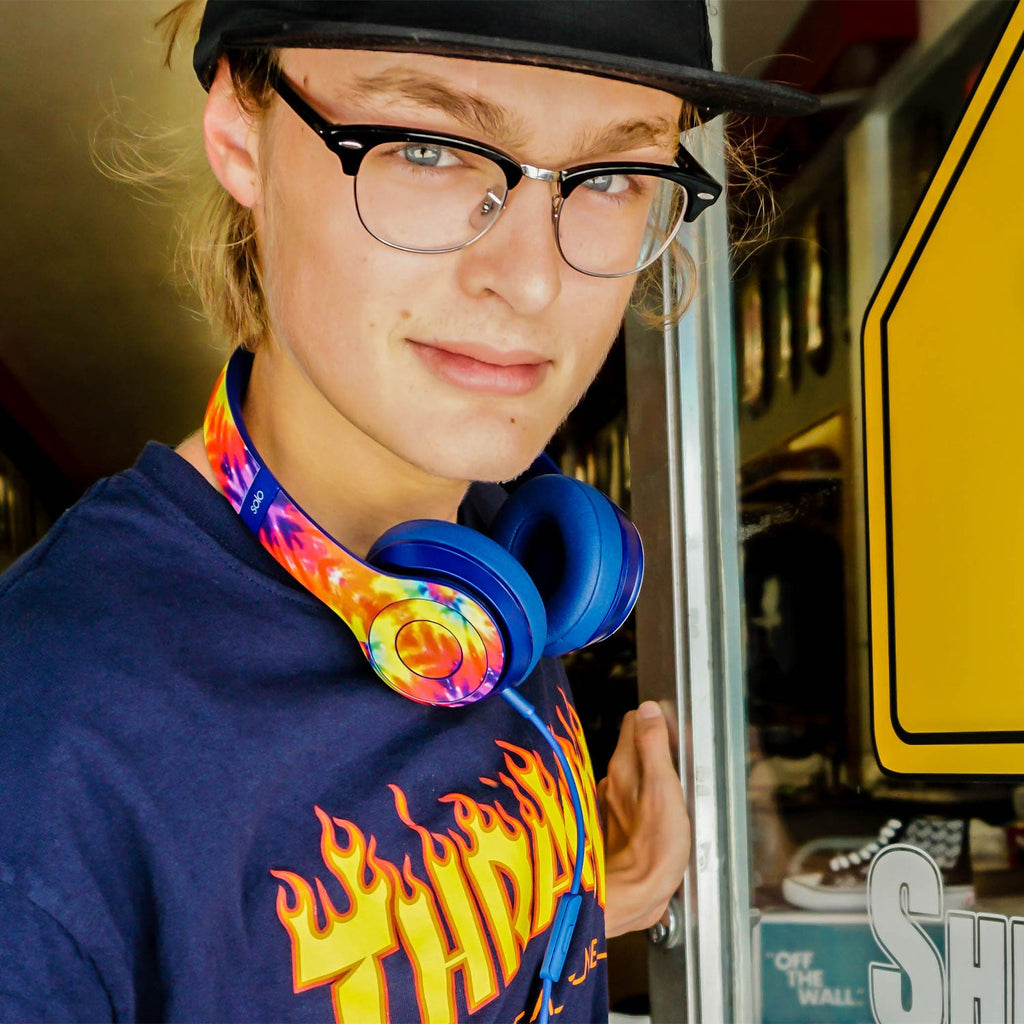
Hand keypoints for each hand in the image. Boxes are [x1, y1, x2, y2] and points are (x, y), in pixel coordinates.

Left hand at [598, 701, 689, 936]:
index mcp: (622, 767)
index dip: (657, 722)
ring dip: (652, 780)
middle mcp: (612, 782)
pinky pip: (635, 805)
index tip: (676, 735)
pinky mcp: (619, 830)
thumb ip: (654, 746)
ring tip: (675, 798)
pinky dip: (648, 806)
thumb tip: (649, 709)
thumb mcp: (663, 788)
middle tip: (680, 768)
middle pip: (634, 749)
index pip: (634, 723)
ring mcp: (613, 806)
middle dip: (656, 751)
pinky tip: (663, 822)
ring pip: (635, 778)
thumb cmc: (652, 848)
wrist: (632, 897)